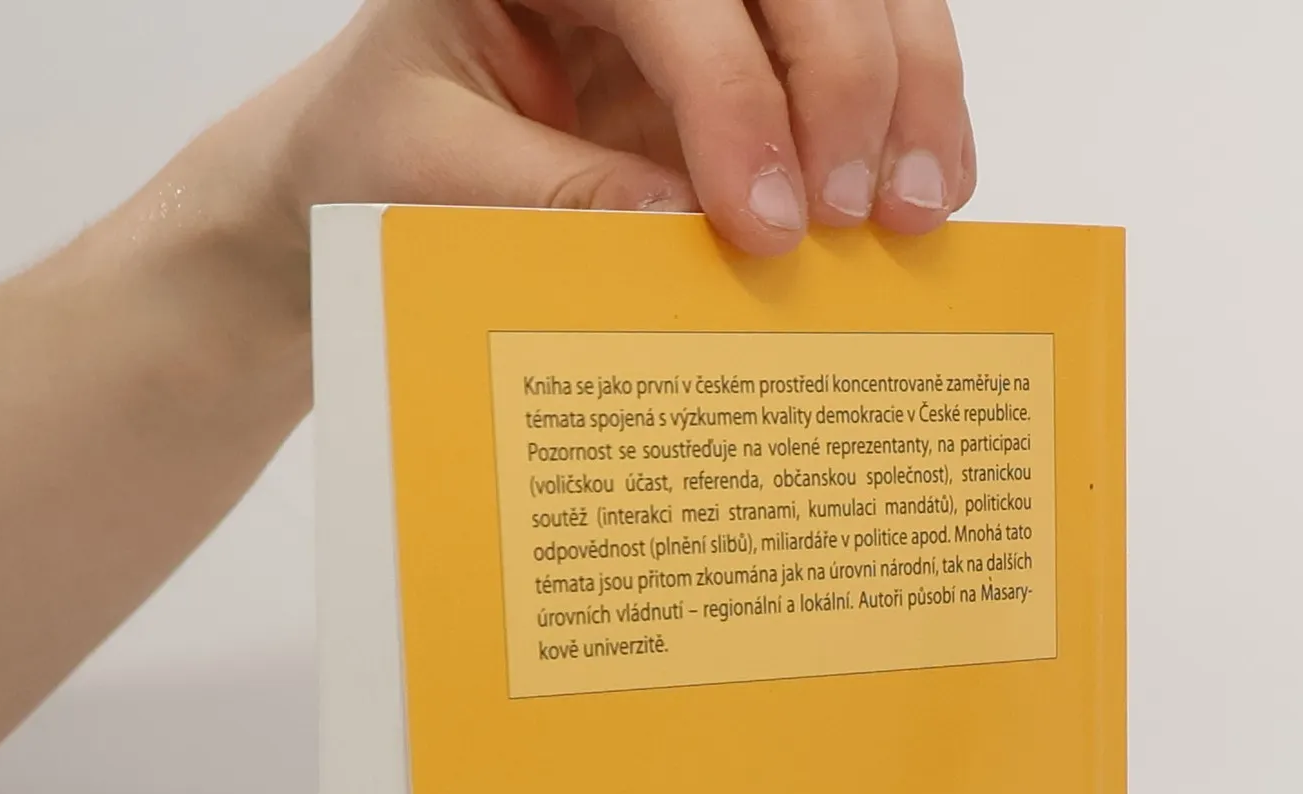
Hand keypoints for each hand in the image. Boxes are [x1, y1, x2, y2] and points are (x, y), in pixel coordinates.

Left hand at [222, 0, 973, 288]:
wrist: (372, 163)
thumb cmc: (377, 150)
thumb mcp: (427, 176)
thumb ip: (549, 198)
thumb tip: (687, 232)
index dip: (735, 97)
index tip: (762, 221)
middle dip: (847, 85)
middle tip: (859, 217)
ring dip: (908, 93)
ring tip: (919, 213)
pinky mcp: (752, 52)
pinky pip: (861, 55)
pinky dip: (907, 117)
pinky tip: (931, 189)